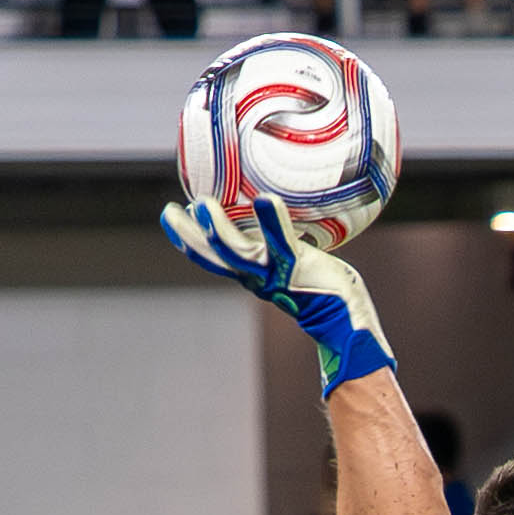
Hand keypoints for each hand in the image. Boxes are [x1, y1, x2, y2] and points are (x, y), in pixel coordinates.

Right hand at [160, 198, 392, 397]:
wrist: (344, 315)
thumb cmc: (320, 284)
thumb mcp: (290, 262)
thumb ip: (278, 242)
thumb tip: (270, 210)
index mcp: (252, 275)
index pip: (214, 258)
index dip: (188, 240)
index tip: (171, 217)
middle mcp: (257, 277)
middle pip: (215, 257)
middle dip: (190, 237)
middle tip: (169, 212)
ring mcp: (275, 273)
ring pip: (239, 253)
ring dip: (218, 230)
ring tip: (203, 204)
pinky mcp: (297, 266)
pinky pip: (282, 241)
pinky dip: (272, 222)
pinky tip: (265, 200)